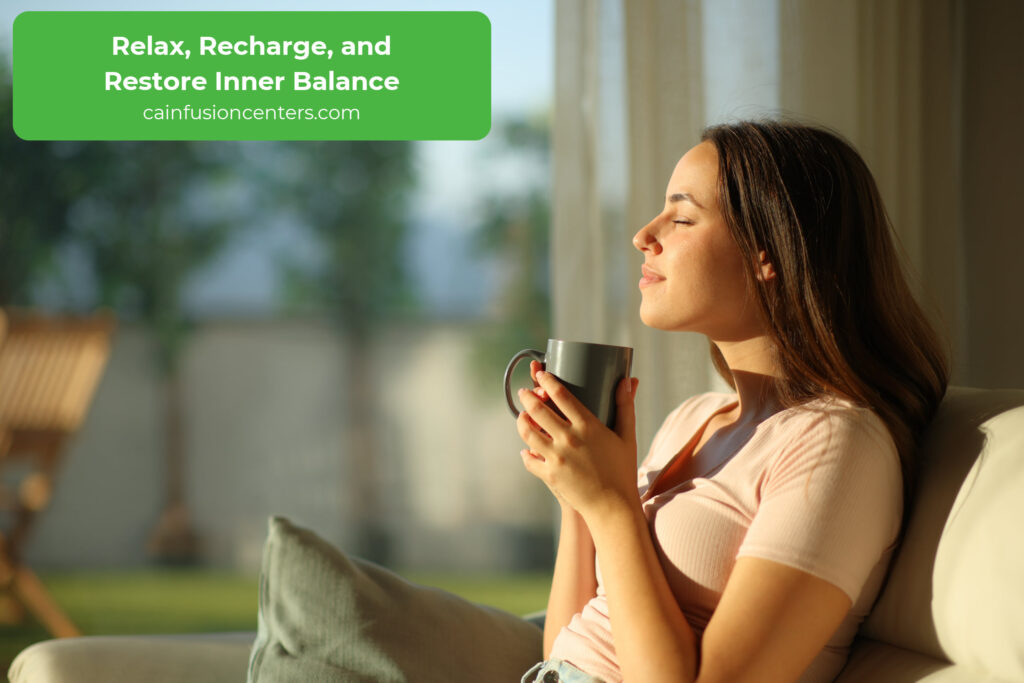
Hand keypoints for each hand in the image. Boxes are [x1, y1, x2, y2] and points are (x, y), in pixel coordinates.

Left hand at [516, 365, 640, 521]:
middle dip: (527, 397)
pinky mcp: (549, 475)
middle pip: (538, 410)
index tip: (541, 374)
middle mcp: (569, 439)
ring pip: (528, 432)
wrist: (613, 506)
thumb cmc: (622, 470)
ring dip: (521, 420)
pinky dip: (525, 453)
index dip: (547, 380)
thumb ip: (625, 407)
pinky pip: (529, 459)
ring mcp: (557, 457)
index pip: (561, 395)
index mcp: (588, 426)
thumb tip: (628, 380)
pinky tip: (526, 449)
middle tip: (524, 392)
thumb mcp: (627, 436)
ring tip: (522, 415)